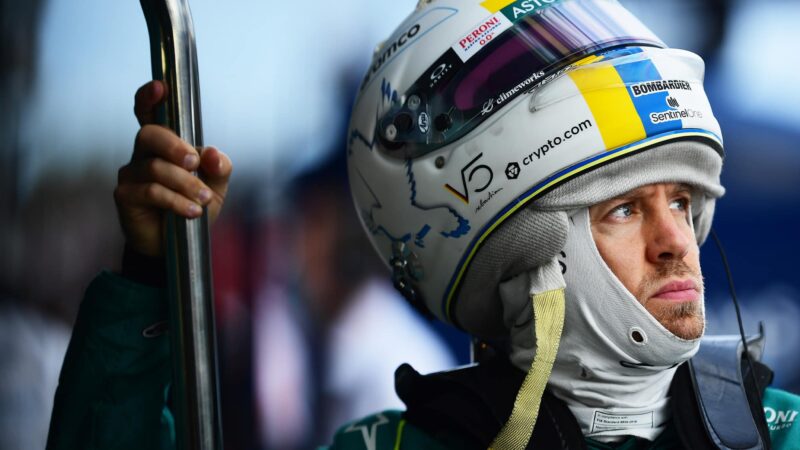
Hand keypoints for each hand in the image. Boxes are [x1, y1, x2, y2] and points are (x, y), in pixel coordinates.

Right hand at [114, 80, 231, 256]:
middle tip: (194, 162)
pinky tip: (191, 212)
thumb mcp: (217, 187)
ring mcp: (131, 174)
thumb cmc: (195, 206)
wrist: (180, 245)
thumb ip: (220, 167)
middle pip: (149, 134)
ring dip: (185, 184)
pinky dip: (176, 201)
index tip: (159, 87)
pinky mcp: (125, 195)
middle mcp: (143, 154)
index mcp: (164, 145)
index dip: (149, 98)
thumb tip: (212, 153)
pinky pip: (151, 191)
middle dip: (174, 145)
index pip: (150, 114)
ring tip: (203, 200)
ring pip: (155, 167)